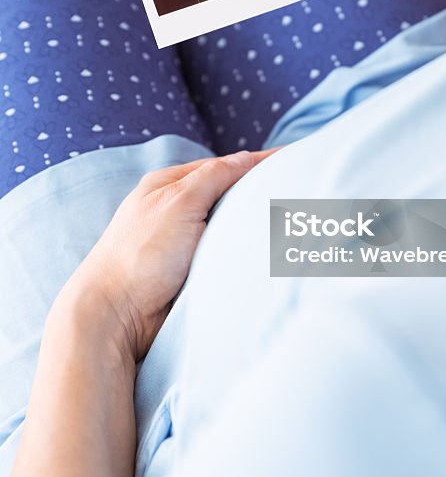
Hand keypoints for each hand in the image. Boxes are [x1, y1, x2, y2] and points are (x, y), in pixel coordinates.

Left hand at [59, 150, 273, 361]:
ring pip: (230, 228)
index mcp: (169, 186)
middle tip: (299, 194)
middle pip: (228, 197)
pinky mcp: (192, 274)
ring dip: (254, 229)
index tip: (292, 159)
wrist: (115, 318)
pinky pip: (226, 256)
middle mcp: (177, 211)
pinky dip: (245, 254)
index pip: (223, 166)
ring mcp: (185, 244)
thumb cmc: (141, 254)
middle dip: (259, 196)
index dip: (257, 163)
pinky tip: (266, 254)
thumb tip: (247, 158)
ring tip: (292, 225)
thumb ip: (215, 176)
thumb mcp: (179, 201)